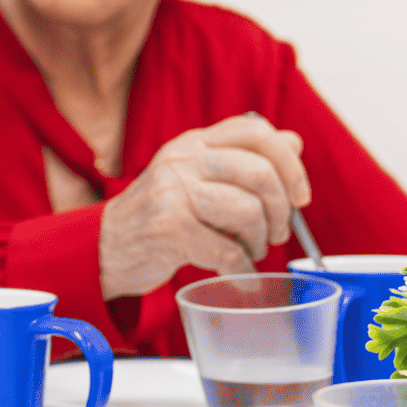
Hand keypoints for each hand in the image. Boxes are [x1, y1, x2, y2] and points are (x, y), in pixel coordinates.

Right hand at [97, 113, 310, 299]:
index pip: (255, 131)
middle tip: (278, 233)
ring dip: (261, 242)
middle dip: (281, 211)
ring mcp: (173, 192)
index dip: (289, 163)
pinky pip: (227, 250)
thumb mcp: (197, 177)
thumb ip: (241, 158)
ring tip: (251, 252)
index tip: (300, 196)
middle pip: (260, 173)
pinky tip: (239, 275)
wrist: (106, 246)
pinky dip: (242, 270)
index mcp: (194, 142)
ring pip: (248, 212)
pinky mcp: (168, 229)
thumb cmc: (159, 214)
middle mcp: (183, 160)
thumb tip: (293, 142)